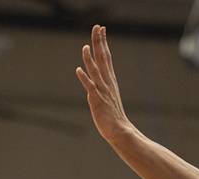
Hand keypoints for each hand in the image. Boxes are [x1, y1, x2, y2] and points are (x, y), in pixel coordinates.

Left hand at [76, 25, 132, 143]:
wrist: (119, 130)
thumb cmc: (113, 116)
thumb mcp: (108, 97)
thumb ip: (100, 89)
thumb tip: (91, 87)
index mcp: (110, 80)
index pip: (106, 57)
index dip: (103, 42)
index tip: (101, 29)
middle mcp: (107, 83)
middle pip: (103, 58)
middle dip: (99, 42)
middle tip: (97, 27)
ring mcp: (102, 91)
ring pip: (95, 71)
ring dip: (90, 59)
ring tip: (85, 47)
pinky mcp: (97, 101)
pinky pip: (90, 88)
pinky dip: (84, 78)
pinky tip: (78, 70)